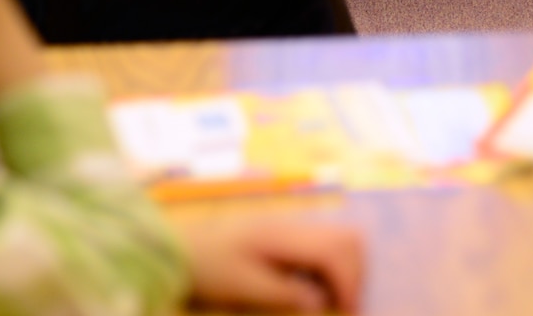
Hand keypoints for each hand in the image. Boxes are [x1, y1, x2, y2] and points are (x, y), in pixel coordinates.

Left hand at [181, 218, 364, 312]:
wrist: (177, 248)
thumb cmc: (208, 269)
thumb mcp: (243, 288)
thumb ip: (287, 295)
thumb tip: (322, 303)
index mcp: (285, 235)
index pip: (335, 251)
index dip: (349, 283)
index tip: (349, 312)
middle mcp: (293, 226)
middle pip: (347, 238)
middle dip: (354, 274)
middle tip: (345, 307)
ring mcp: (290, 228)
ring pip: (338, 239)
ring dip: (344, 269)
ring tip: (332, 301)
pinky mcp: (284, 236)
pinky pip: (320, 246)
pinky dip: (328, 267)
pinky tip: (313, 290)